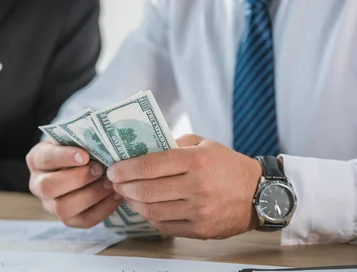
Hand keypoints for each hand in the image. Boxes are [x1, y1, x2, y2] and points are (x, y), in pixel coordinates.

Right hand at [26, 141, 122, 227]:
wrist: (82, 165)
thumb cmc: (78, 147)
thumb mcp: (74, 138)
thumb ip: (81, 138)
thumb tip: (100, 139)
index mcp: (36, 160)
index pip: (45, 159)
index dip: (64, 157)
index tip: (85, 155)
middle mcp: (38, 185)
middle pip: (48, 187)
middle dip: (77, 178)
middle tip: (99, 169)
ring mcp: (51, 205)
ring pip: (63, 208)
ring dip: (91, 195)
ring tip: (110, 183)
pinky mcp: (69, 220)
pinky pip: (84, 220)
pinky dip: (103, 208)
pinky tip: (116, 195)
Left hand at [107, 135, 261, 239]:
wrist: (260, 194)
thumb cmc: (227, 165)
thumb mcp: (203, 144)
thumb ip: (173, 144)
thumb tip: (141, 149)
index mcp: (196, 160)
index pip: (150, 165)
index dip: (126, 168)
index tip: (114, 169)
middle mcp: (197, 186)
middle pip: (147, 190)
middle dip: (124, 186)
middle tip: (114, 182)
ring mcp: (199, 211)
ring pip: (152, 210)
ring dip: (133, 202)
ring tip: (126, 194)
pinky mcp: (201, 230)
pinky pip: (164, 226)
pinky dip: (149, 217)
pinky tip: (144, 207)